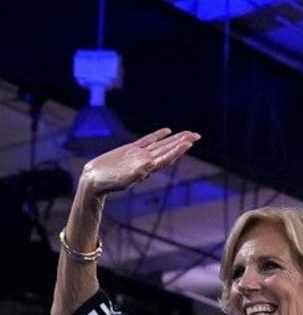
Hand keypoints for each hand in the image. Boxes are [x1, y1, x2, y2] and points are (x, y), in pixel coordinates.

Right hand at [78, 128, 200, 196]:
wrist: (93, 181)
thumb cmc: (107, 183)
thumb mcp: (123, 179)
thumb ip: (137, 172)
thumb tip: (150, 166)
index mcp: (147, 168)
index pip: (167, 157)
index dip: (178, 150)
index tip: (189, 143)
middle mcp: (146, 161)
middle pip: (168, 150)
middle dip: (183, 142)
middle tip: (197, 135)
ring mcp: (139, 155)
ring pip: (161, 145)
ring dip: (175, 139)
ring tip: (188, 133)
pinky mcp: (130, 149)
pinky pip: (147, 140)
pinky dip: (158, 135)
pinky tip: (167, 131)